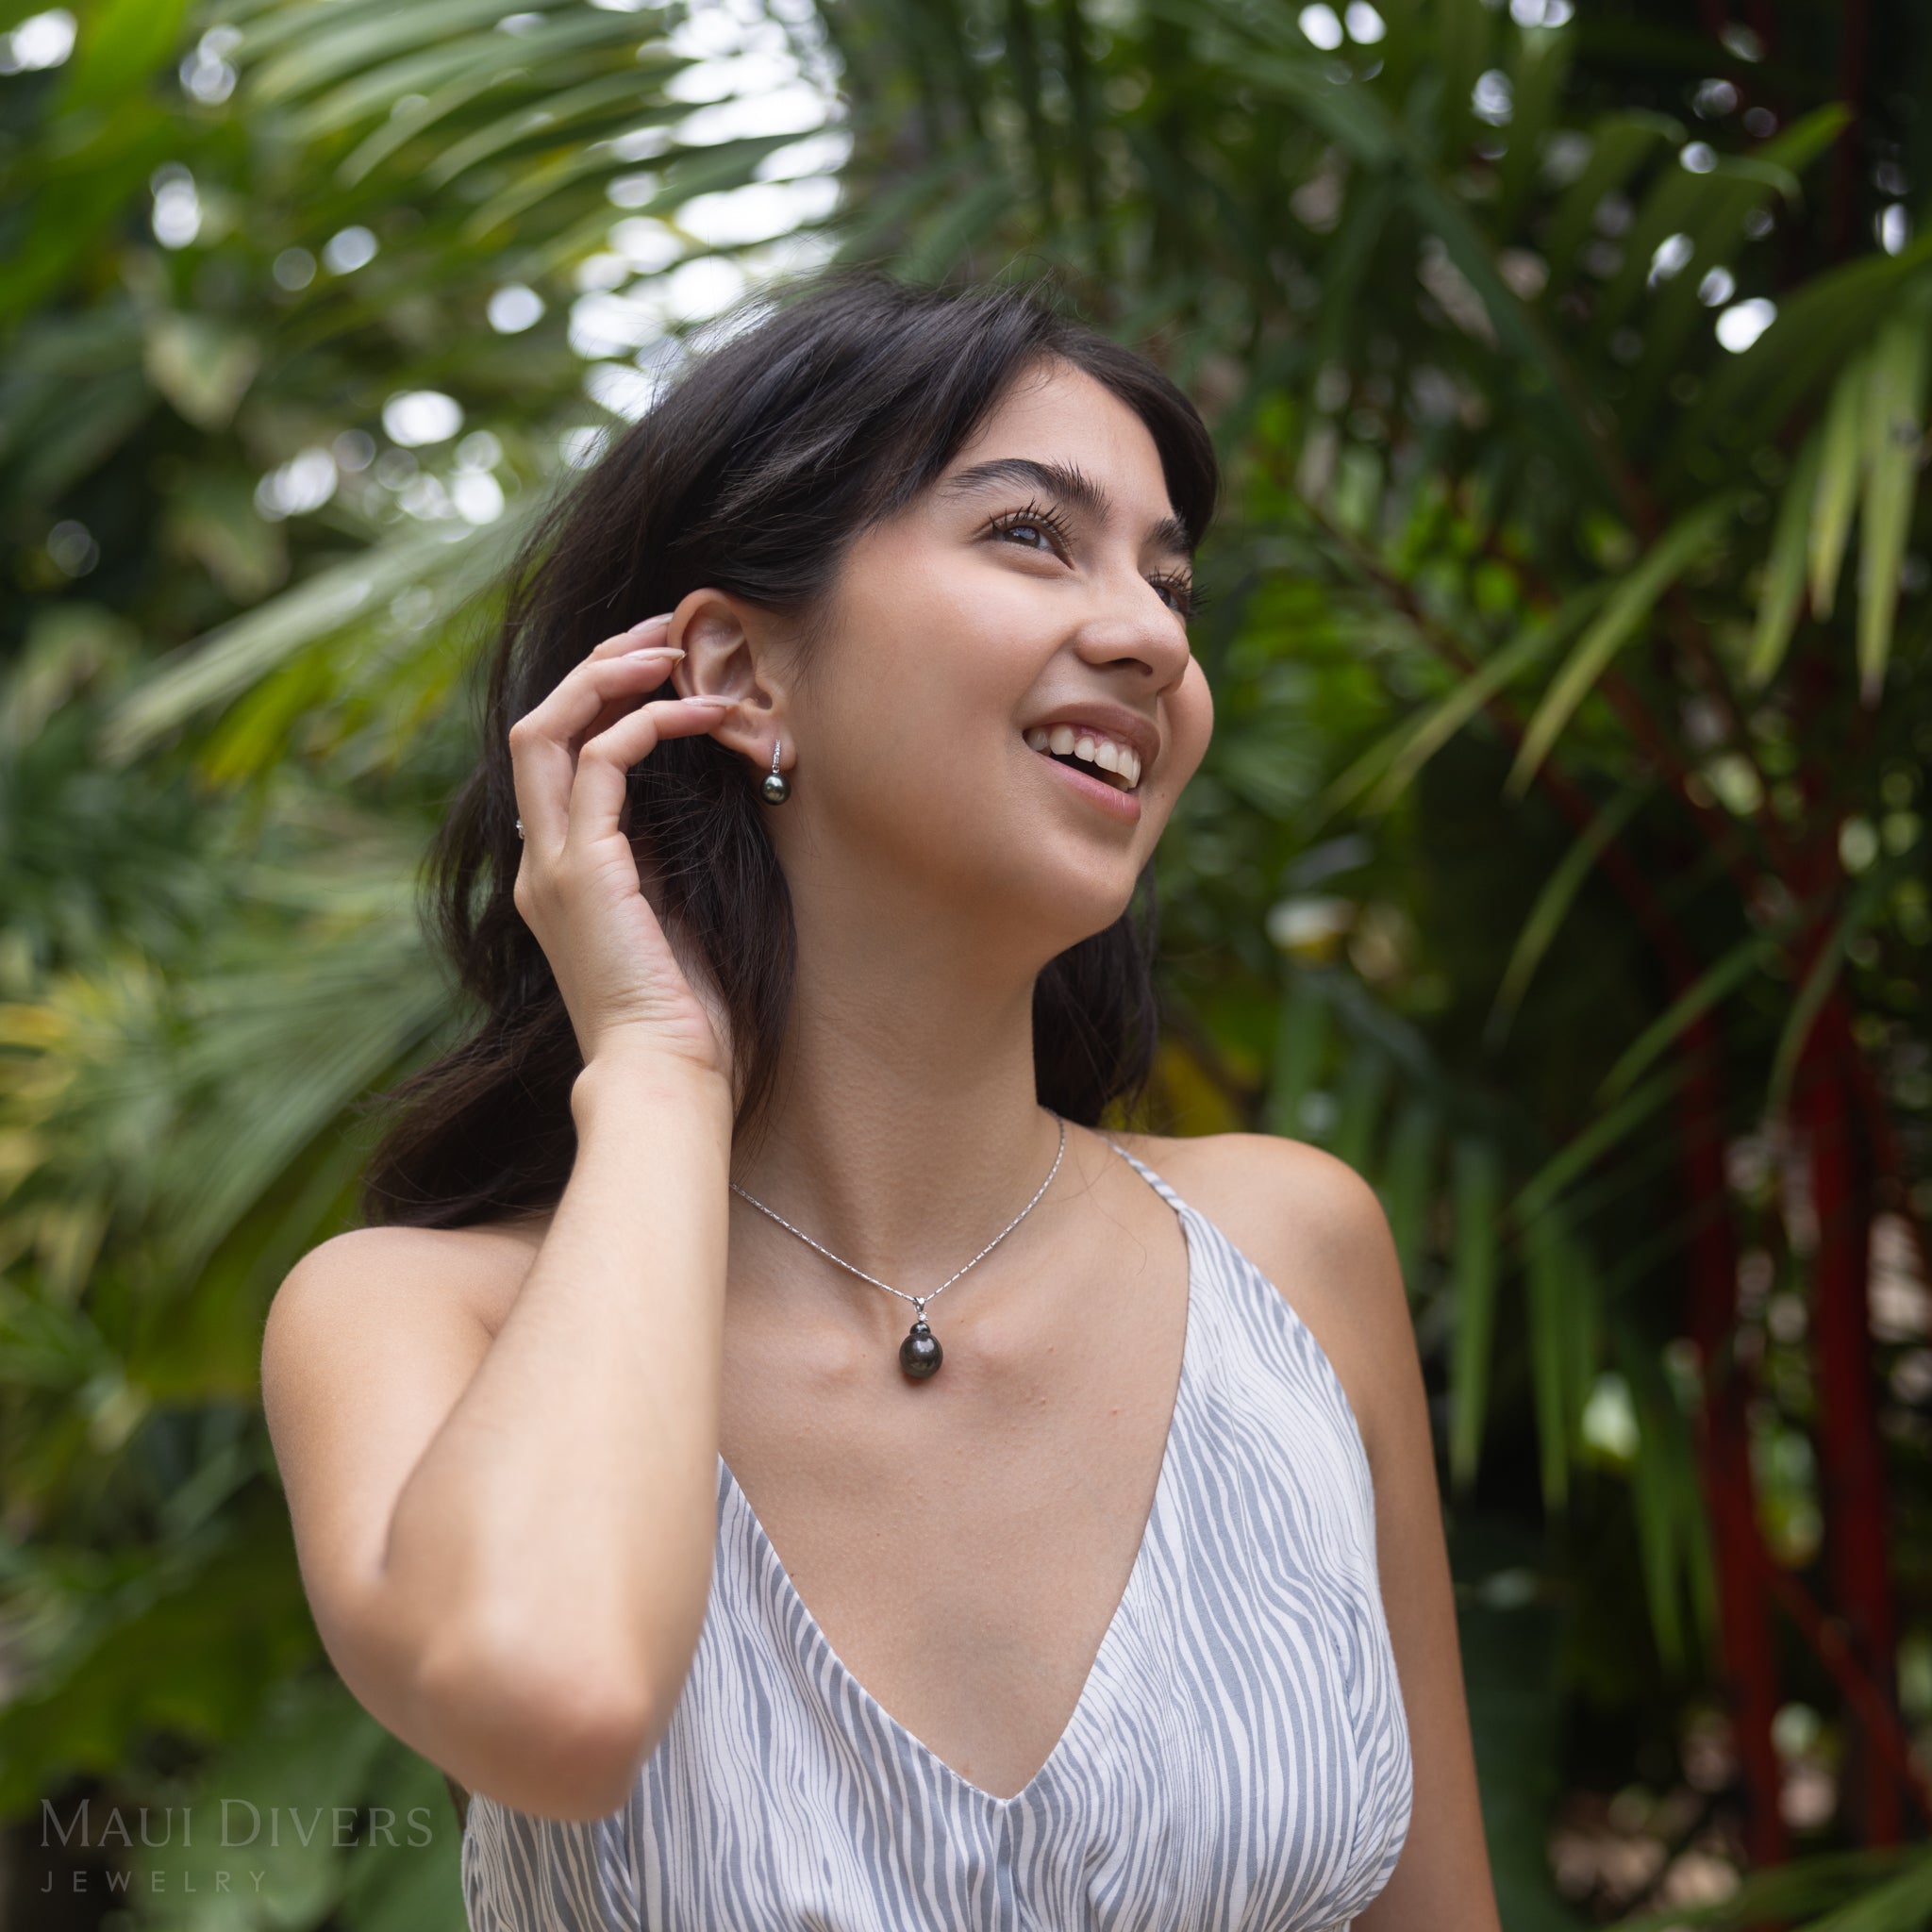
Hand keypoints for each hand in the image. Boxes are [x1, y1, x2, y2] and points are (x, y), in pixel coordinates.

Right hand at [507, 613, 735, 1087]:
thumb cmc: (687, 1011)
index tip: (659, 665)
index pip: (554, 759)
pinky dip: (647, 725)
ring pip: (547, 731)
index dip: (598, 699)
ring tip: (675, 653)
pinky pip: (601, 763)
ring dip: (612, 678)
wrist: (667, 1072)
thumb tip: (688, 789)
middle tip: (662, 631)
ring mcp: (550, 866)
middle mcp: (538, 863)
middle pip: (535, 728)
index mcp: (557, 873)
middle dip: (595, 667)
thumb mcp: (673, 912)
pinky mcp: (582, 872)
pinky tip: (697, 714)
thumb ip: (661, 854)